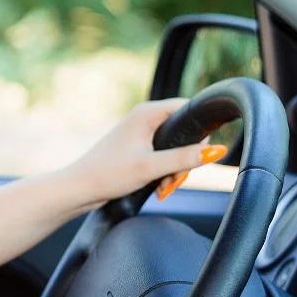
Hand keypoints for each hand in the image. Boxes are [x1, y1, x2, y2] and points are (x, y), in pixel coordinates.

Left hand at [65, 98, 227, 204]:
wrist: (80, 188)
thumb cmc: (109, 174)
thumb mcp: (151, 167)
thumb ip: (185, 158)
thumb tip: (217, 150)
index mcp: (147, 113)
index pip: (188, 108)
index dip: (199, 131)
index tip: (199, 154)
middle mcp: (144, 118)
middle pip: (184, 132)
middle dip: (186, 158)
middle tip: (176, 179)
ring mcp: (140, 132)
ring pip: (175, 147)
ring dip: (175, 169)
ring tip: (165, 186)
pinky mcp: (138, 147)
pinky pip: (163, 155)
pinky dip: (165, 171)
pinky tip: (160, 186)